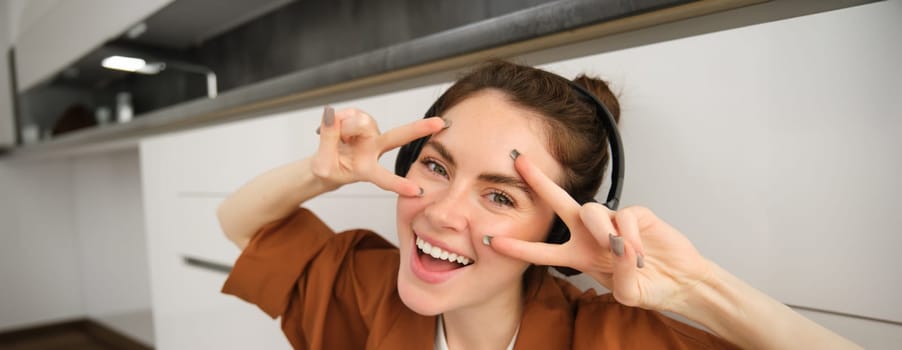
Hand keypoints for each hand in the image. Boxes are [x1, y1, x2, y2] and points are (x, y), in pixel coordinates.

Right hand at [311, 106, 445, 195]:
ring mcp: (369, 134)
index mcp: (367, 169)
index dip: (399, 184)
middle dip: (419, 129)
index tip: (418, 191)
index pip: (385, 178)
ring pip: (362, 122)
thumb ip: (328, 139)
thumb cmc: (326, 169)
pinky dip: (339, 118)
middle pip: (397, 137)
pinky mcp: (361, 120)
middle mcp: (374, 150)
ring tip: (335, 136)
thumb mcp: (321, 164)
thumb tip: (332, 114)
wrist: (323, 162)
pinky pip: (351, 113)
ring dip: (345, 127)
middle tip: (441, 123)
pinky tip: (333, 126)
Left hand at [488, 152, 712, 311]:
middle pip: (558, 203)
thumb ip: (621, 275)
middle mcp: (591, 235)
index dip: (519, 249)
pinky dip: (630, 236)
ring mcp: (613, 222)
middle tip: (518, 162)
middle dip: (539, 182)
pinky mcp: (637, 214)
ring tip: (616, 249)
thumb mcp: (628, 292)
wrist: (681, 281)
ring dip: (600, 230)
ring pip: (591, 211)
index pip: (543, 252)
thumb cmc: (650, 287)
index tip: (491, 241)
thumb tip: (618, 246)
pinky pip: (624, 217)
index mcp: (580, 256)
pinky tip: (639, 253)